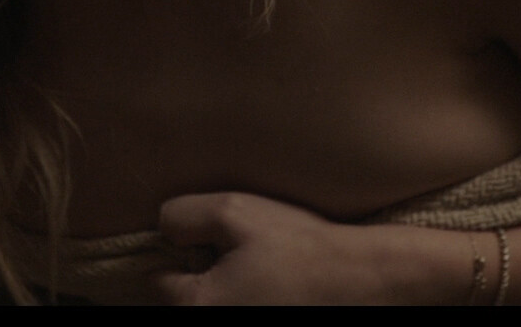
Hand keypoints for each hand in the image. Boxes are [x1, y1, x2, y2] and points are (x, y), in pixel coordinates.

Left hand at [153, 192, 428, 304]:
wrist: (362, 279)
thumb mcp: (233, 211)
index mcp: (197, 306)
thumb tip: (166, 229)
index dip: (181, 253)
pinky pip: (240, 309)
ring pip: (213, 305)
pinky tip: (274, 286)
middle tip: (238, 254)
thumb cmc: (298, 246)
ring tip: (259, 270)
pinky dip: (248, 299)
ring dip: (224, 289)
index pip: (159, 280)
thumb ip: (184, 216)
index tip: (209, 242)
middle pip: (185, 299)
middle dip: (201, 275)